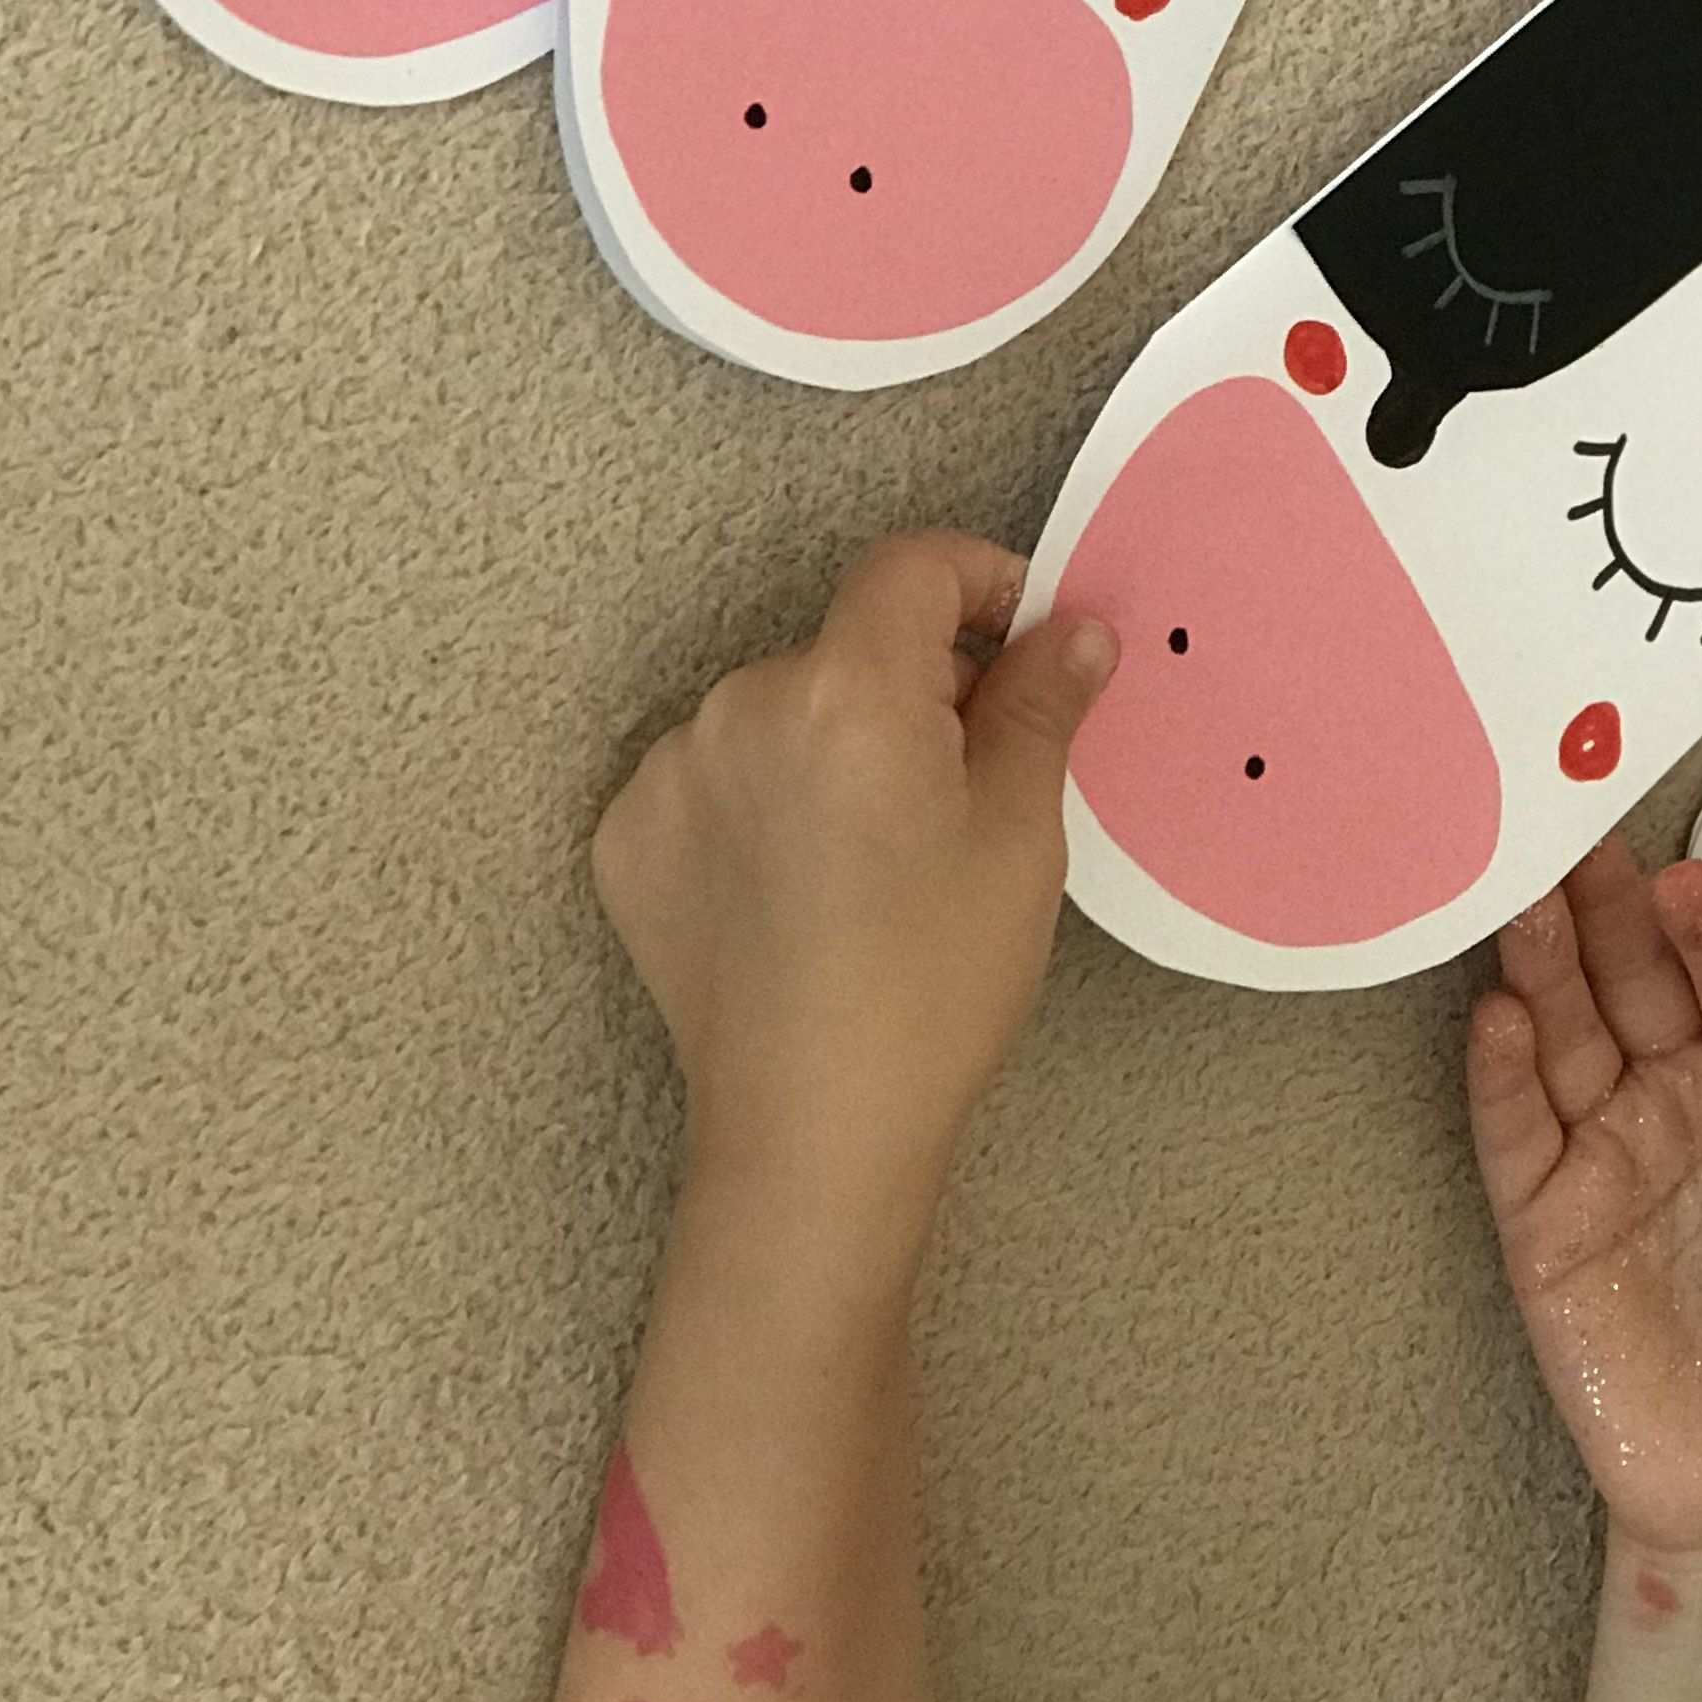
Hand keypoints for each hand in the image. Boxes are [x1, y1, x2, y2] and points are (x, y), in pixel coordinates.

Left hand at [591, 531, 1116, 1267]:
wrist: (812, 1133)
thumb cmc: (933, 983)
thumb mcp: (1019, 831)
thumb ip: (1040, 702)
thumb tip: (1072, 628)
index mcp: (847, 687)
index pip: (914, 567)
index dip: (981, 583)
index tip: (1023, 640)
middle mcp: (740, 704)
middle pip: (848, 646)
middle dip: (914, 687)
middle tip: (968, 781)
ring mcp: (670, 773)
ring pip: (782, 712)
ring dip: (834, 744)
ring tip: (878, 853)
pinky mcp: (628, 838)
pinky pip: (714, 777)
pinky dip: (763, 804)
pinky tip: (804, 887)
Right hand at [1468, 835, 1701, 1578]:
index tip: (1688, 886)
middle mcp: (1685, 1089)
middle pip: (1637, 976)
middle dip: (1608, 909)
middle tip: (1573, 839)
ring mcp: (1608, 1147)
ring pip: (1566, 1031)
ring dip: (1542, 964)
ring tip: (1520, 899)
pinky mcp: (1544, 1217)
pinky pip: (1514, 1130)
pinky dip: (1499, 1074)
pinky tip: (1495, 1018)